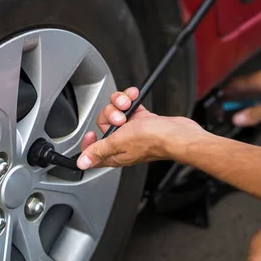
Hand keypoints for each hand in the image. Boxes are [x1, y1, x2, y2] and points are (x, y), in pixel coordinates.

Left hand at [76, 87, 204, 169]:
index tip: (92, 133)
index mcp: (115, 154)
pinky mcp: (143, 121)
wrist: (179, 134)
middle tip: (120, 117)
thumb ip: (99, 150)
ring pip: (117, 112)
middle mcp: (123, 143)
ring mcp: (133, 131)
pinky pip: (130, 107)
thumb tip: (82, 162)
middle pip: (104, 124)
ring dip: (120, 103)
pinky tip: (134, 97)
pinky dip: (131, 99)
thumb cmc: (154, 140)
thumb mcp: (119, 142)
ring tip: (128, 105)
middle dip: (109, 114)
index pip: (94, 151)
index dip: (88, 142)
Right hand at [224, 67, 260, 126]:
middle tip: (223, 103)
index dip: (226, 90)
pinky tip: (257, 104)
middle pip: (244, 85)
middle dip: (233, 94)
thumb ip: (255, 113)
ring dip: (244, 96)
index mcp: (259, 80)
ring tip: (236, 105)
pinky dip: (255, 99)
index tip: (217, 98)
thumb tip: (236, 120)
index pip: (236, 83)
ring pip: (253, 89)